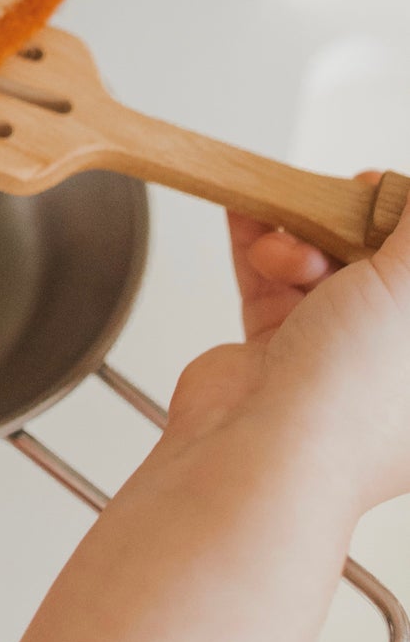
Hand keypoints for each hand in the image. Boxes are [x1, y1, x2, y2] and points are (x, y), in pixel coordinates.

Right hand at [168, 185, 409, 510]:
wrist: (259, 447)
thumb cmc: (351, 395)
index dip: (404, 226)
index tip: (383, 194)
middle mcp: (396, 361)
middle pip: (379, 264)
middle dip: (349, 226)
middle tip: (338, 198)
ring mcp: (335, 354)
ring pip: (323, 267)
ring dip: (298, 242)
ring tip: (284, 249)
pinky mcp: (276, 349)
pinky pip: (271, 280)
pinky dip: (257, 245)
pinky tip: (247, 212)